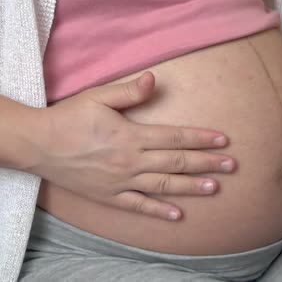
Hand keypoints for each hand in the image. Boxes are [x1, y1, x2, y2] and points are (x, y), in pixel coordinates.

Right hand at [30, 72, 235, 220]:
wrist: (37, 145)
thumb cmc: (69, 117)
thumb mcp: (98, 97)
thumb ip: (130, 91)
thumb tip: (155, 79)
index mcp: (132, 135)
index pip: (176, 137)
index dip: (202, 138)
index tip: (224, 141)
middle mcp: (131, 160)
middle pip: (177, 162)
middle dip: (207, 163)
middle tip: (231, 165)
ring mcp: (122, 181)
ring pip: (164, 185)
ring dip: (191, 186)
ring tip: (215, 187)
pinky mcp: (110, 195)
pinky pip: (138, 205)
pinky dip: (158, 211)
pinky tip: (177, 214)